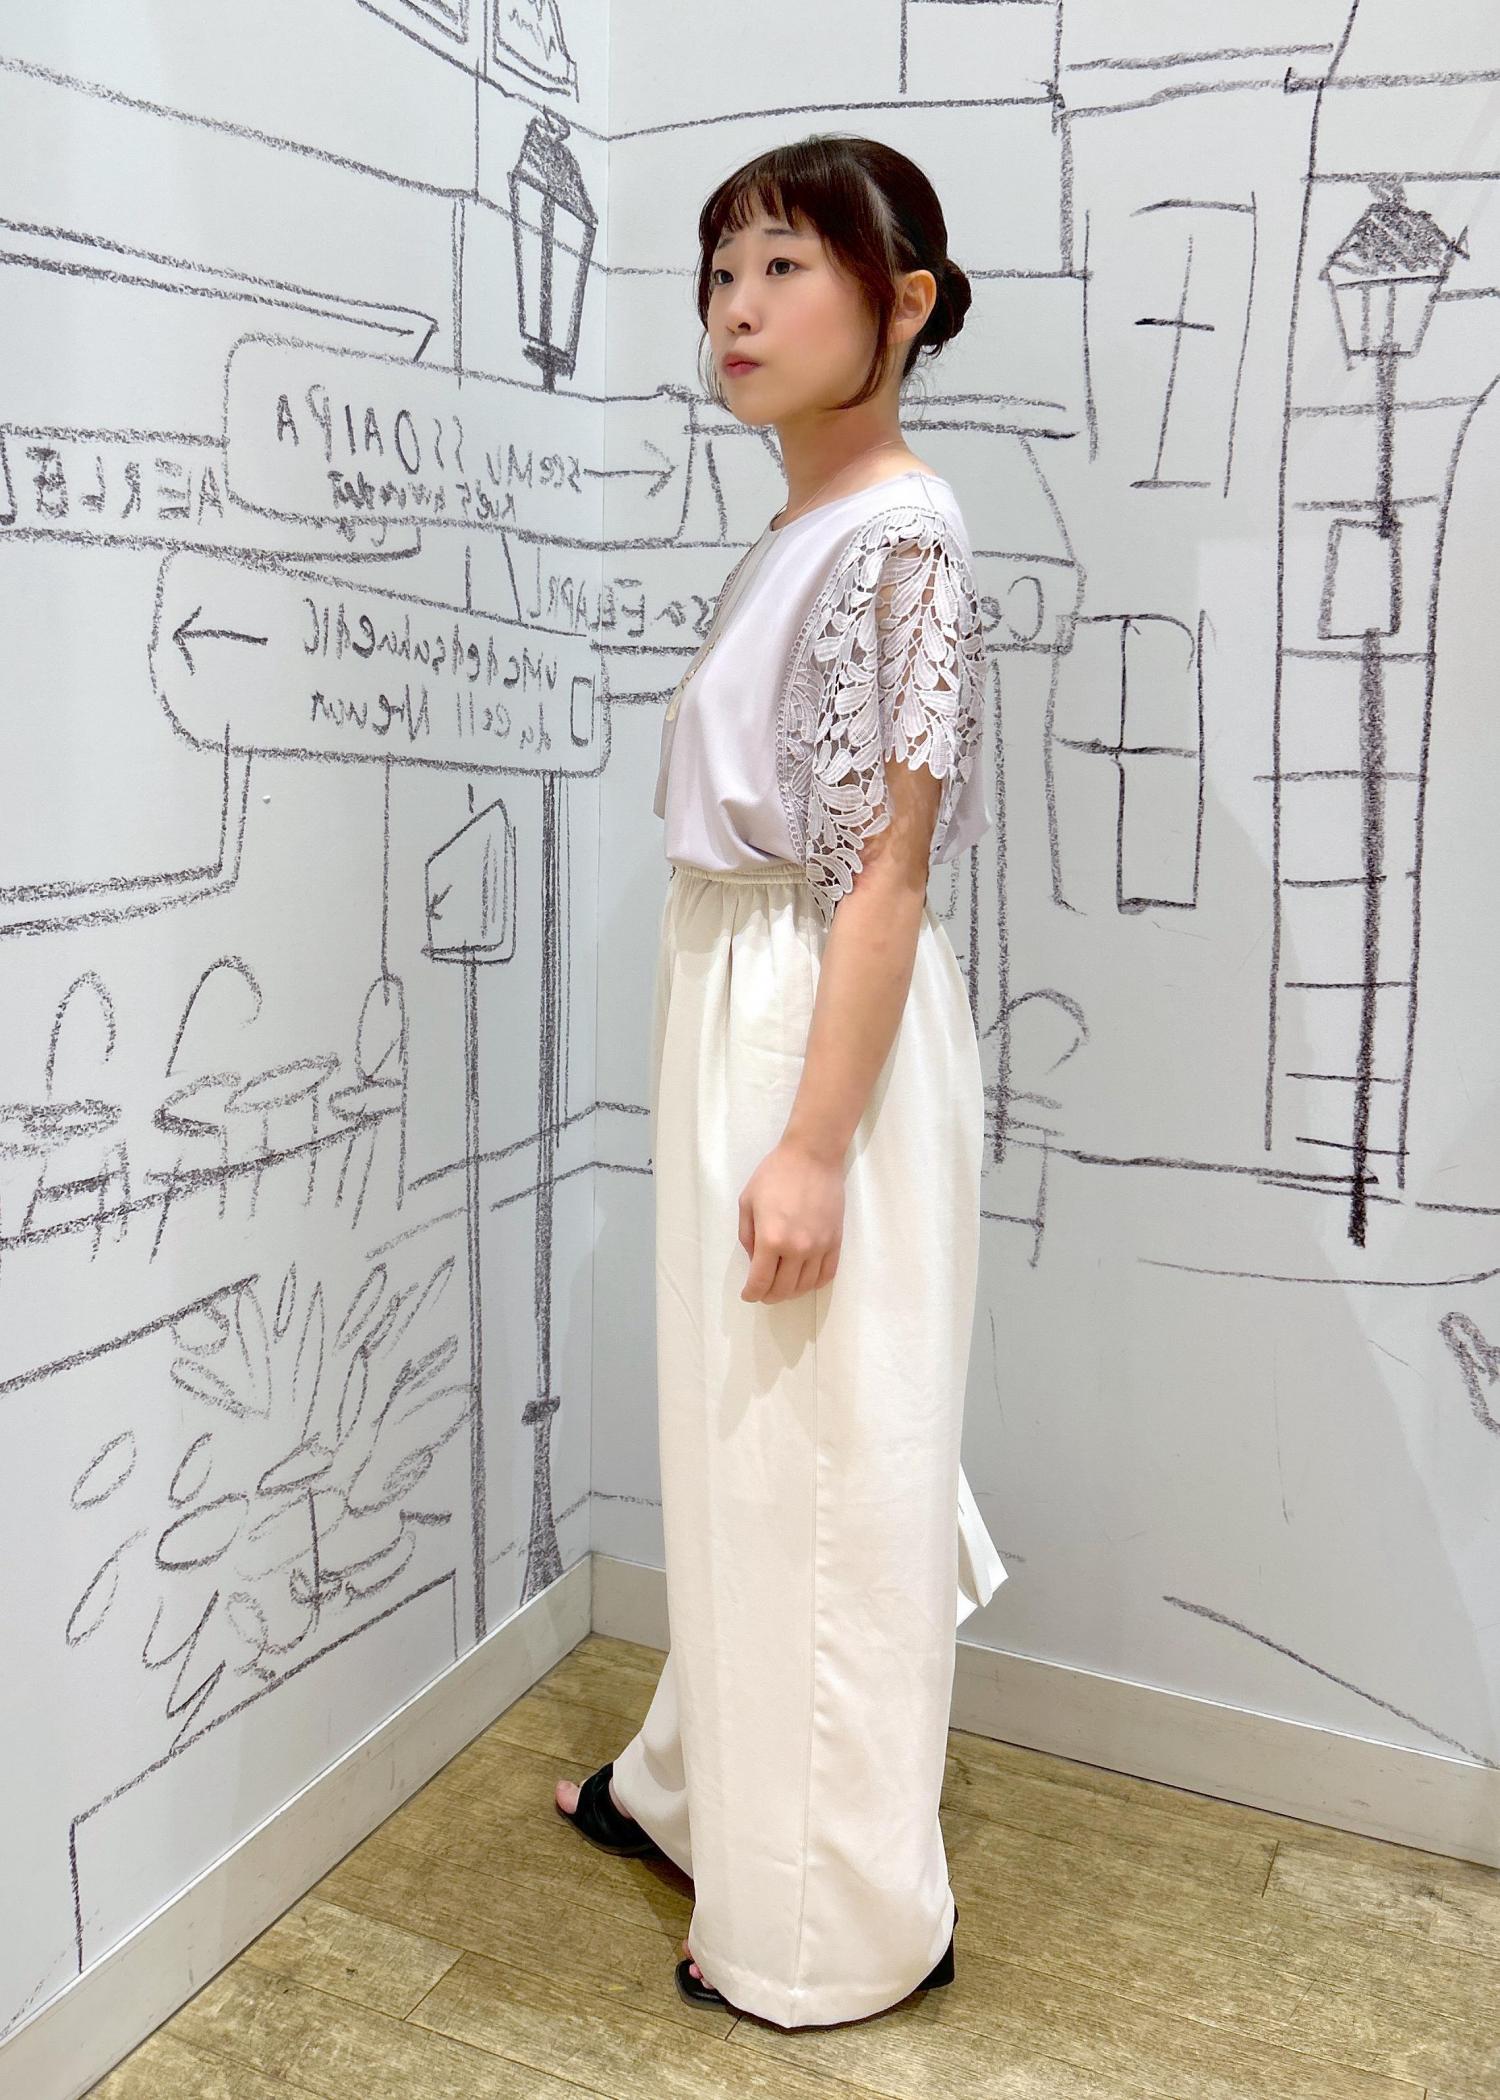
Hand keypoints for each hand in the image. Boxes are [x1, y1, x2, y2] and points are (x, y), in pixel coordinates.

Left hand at [737, 1137, 843, 1303]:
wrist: (812, 1156)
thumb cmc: (775, 1174)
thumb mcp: (747, 1202)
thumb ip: (747, 1236)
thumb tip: (755, 1259)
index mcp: (771, 1240)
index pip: (761, 1282)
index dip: (752, 1293)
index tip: (749, 1294)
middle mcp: (797, 1249)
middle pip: (783, 1289)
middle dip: (769, 1296)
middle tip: (763, 1292)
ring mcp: (820, 1247)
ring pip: (806, 1285)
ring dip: (791, 1292)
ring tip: (783, 1286)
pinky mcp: (835, 1241)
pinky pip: (827, 1274)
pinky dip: (814, 1283)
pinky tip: (806, 1279)